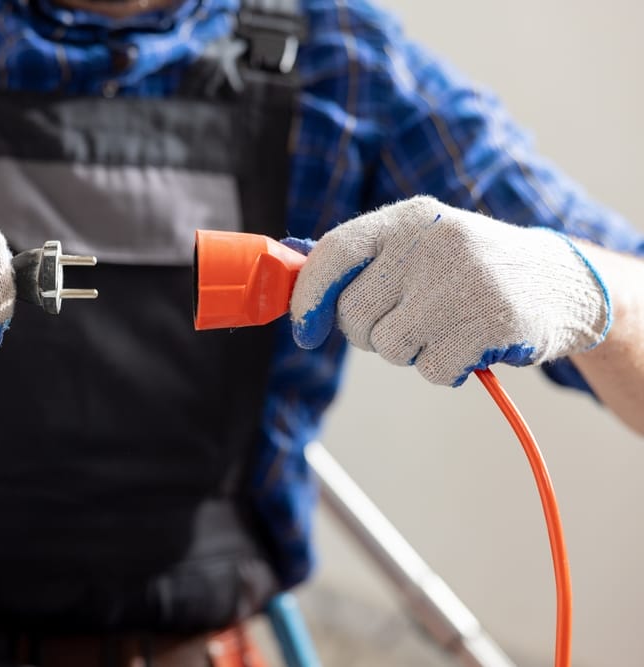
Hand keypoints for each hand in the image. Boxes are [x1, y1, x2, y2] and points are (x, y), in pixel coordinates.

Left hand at [289, 196, 609, 385]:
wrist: (561, 283)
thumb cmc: (469, 270)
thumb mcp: (420, 245)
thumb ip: (362, 262)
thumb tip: (292, 280)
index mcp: (409, 217)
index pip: (335, 252)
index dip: (309, 296)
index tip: (304, 330)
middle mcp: (433, 242)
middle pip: (354, 313)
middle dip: (367, 333)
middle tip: (404, 322)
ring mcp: (464, 281)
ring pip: (389, 346)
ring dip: (408, 351)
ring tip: (445, 326)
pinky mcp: (491, 322)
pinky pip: (431, 369)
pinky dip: (444, 368)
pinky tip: (470, 343)